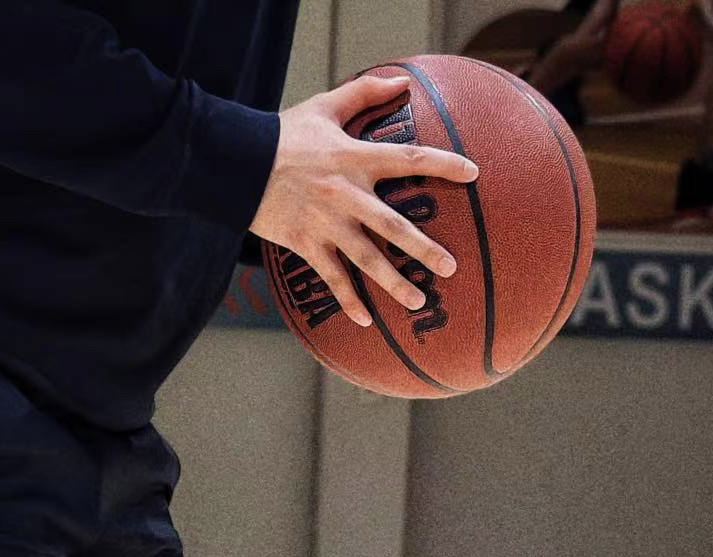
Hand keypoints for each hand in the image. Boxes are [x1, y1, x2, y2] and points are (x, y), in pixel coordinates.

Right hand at [251, 73, 478, 328]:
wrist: (239, 163)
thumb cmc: (284, 133)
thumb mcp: (325, 105)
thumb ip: (365, 93)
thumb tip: (402, 81)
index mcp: (356, 158)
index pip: (409, 159)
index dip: (443, 165)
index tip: (473, 174)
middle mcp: (347, 195)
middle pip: (394, 225)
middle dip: (424, 249)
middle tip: (450, 268)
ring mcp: (327, 224)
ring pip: (367, 259)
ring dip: (394, 283)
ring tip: (418, 301)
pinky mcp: (306, 244)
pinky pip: (332, 278)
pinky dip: (348, 300)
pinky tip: (365, 320)